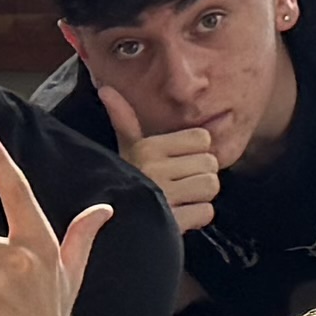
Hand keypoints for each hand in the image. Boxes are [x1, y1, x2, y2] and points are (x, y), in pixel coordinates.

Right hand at [120, 121, 224, 235]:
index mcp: (147, 148)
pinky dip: (198, 217)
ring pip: (210, 186)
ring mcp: (163, 196)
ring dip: (200, 197)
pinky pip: (206, 212)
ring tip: (180, 199)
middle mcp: (154, 169)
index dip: (196, 153)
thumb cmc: (128, 181)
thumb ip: (124, 119)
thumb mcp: (126, 150)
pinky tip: (180, 216)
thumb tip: (105, 88)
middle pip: (211, 163)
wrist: (112, 226)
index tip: (178, 163)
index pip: (202, 138)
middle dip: (199, 176)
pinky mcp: (171, 222)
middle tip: (179, 184)